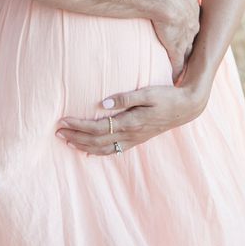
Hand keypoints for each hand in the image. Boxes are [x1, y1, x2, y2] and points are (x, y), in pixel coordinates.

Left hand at [56, 83, 207, 155]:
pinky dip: (99, 152)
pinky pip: (114, 150)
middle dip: (75, 137)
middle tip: (57, 133)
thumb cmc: (166, 96)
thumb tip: (102, 104)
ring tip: (67, 141)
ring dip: (83, 146)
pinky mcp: (137, 140)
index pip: (97, 128)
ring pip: (103, 149)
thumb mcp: (147, 92)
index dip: (78, 126)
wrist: (187, 107)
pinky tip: (89, 151)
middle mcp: (130, 135)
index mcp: (130, 122)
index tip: (62, 121)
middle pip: (96, 141)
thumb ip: (125, 98)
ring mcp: (134, 140)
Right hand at [151, 0, 199, 78]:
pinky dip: (176, 69)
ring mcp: (184, 33)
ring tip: (183, 65)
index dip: (190, 23)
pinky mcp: (174, 44)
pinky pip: (177, 60)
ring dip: (184, 56)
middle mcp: (191, 19)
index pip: (194, 17)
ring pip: (187, 48)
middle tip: (186, 47)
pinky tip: (175, 75)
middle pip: (193, 34)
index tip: (188, 27)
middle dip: (189, 41)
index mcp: (191, 4)